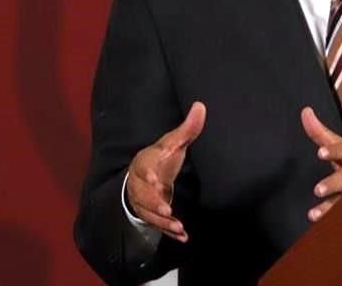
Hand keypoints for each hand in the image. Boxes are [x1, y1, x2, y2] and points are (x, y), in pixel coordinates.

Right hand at [125, 101, 205, 241]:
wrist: (144, 175)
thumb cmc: (161, 158)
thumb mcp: (173, 142)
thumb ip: (187, 128)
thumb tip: (201, 105)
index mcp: (144, 163)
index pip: (143, 169)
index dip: (148, 176)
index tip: (156, 181)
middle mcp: (140, 184)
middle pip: (142, 196)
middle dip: (154, 205)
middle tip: (168, 212)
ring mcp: (143, 201)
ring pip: (148, 214)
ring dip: (163, 222)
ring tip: (178, 228)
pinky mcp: (150, 214)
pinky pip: (157, 225)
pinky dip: (168, 232)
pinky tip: (182, 237)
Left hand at [301, 107, 341, 221]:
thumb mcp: (340, 146)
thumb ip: (320, 132)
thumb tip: (305, 111)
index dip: (332, 152)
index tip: (320, 152)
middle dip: (333, 183)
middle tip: (318, 189)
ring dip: (331, 208)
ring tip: (314, 215)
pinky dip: (337, 222)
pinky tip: (323, 227)